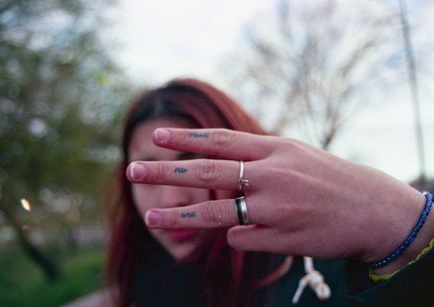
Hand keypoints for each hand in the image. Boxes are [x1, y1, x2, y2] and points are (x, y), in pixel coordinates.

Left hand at [127, 128, 430, 271]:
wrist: (371, 208)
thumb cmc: (326, 178)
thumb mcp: (292, 154)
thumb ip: (255, 156)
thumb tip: (214, 162)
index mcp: (274, 149)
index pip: (220, 141)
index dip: (186, 140)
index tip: (155, 137)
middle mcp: (271, 175)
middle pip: (207, 173)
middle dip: (166, 171)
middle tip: (132, 168)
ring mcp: (276, 208)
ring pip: (217, 213)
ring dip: (180, 216)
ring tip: (150, 216)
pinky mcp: (282, 237)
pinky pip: (243, 238)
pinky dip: (239, 234)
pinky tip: (253, 230)